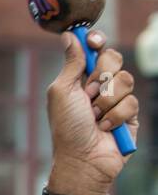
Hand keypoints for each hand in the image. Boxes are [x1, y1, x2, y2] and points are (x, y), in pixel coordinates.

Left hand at [46, 30, 137, 194]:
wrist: (82, 158)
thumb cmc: (67, 127)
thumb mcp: (62, 92)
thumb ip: (70, 64)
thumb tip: (69, 36)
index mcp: (80, 78)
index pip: (95, 50)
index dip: (97, 42)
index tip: (95, 41)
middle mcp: (99, 86)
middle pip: (113, 59)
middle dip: (101, 75)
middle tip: (88, 94)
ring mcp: (116, 99)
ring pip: (125, 79)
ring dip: (106, 100)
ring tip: (94, 117)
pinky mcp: (130, 113)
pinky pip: (131, 101)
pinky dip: (115, 116)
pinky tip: (104, 128)